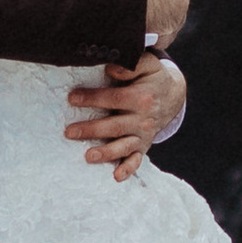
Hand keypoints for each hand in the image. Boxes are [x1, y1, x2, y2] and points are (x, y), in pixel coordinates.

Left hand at [64, 51, 188, 182]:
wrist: (172, 96)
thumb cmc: (152, 78)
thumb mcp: (147, 65)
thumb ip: (131, 65)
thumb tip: (111, 68)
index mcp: (141, 98)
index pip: (113, 99)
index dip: (92, 98)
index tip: (72, 98)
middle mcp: (143, 119)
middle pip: (114, 126)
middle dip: (91, 130)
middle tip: (69, 132)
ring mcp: (143, 135)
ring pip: (123, 146)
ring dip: (106, 152)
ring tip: (88, 156)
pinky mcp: (143, 146)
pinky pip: (137, 160)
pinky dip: (128, 169)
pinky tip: (116, 176)